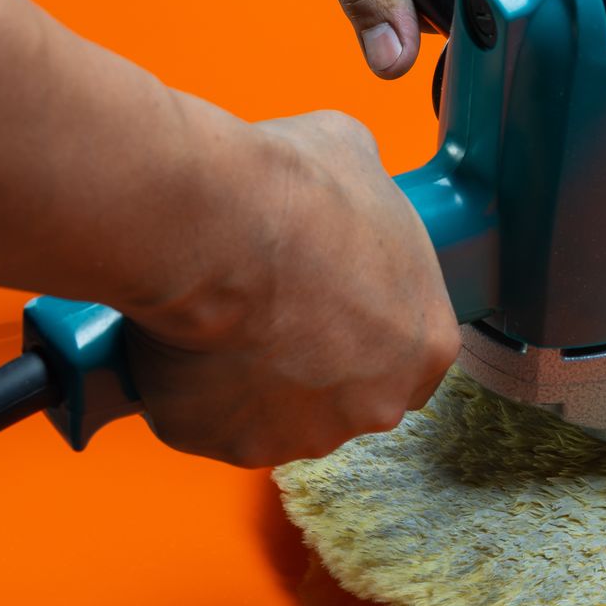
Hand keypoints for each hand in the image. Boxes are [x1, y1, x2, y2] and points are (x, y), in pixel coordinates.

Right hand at [123, 110, 460, 466]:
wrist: (215, 228)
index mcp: (426, 343)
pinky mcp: (230, 444)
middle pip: (346, 395)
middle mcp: (376, 404)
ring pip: (275, 415)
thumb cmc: (295, 195)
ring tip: (218, 317)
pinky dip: (189, 391)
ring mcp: (303, 434)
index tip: (329, 306)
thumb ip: (366, 198)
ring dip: (250, 380)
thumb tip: (344, 181)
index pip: (410, 357)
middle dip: (310, 361)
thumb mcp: (358, 161)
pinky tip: (179, 340)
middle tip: (267, 305)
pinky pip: (209, 422)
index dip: (366, 330)